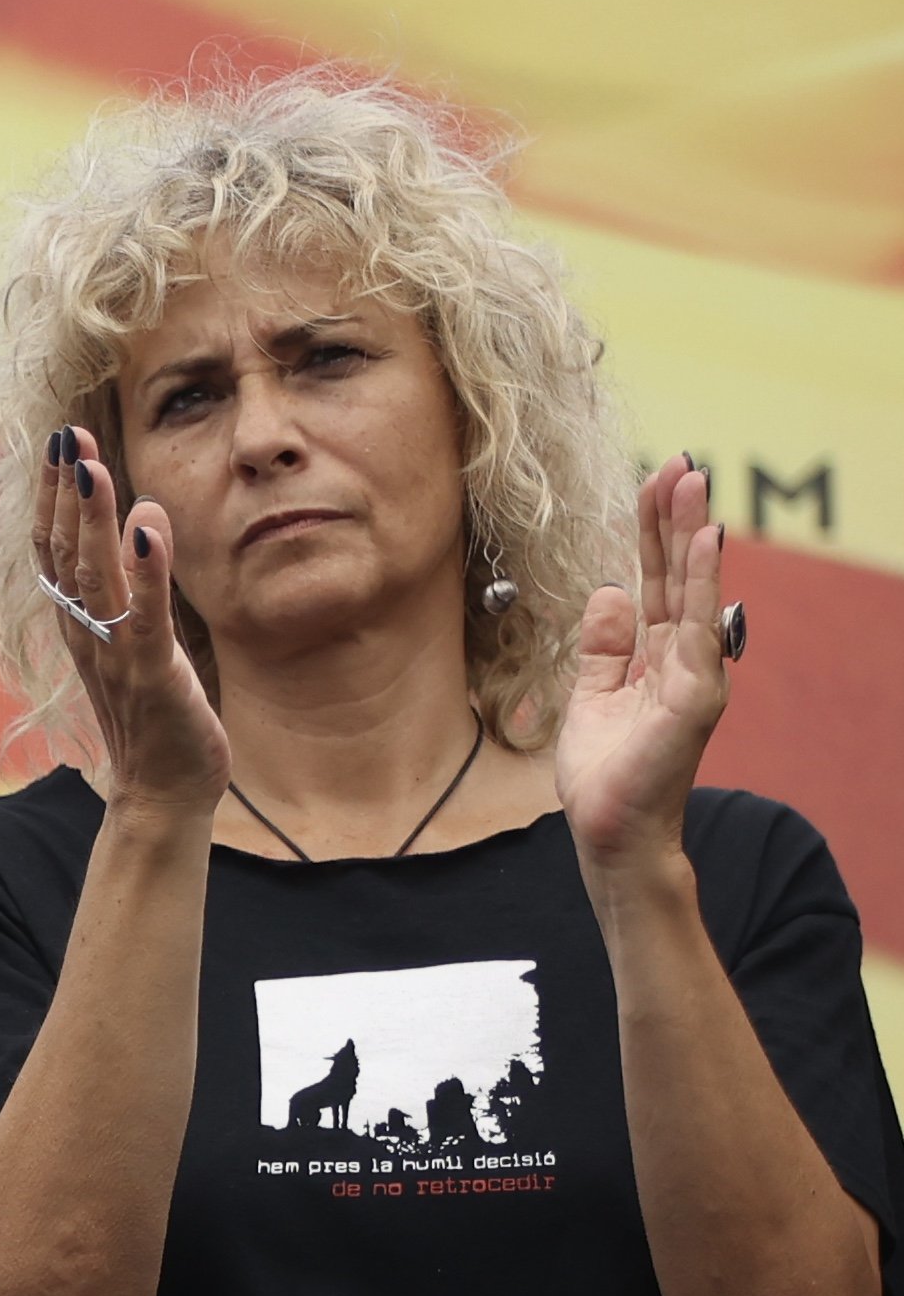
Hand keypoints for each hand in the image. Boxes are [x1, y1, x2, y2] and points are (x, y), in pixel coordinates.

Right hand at [36, 427, 227, 817]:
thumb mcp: (140, 640)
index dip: (55, 496)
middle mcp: (86, 635)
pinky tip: (147, 527)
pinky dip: (145, 572)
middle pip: (64, 553)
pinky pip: (145, 618)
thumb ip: (135, 583)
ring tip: (94, 466)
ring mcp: (115, 655)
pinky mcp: (153, 676)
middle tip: (68, 435)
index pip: (55, 550)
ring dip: (92, 519)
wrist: (162, 794)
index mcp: (79, 625)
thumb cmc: (156, 717)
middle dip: (66, 492)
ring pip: (95, 577)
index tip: (62, 443)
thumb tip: (143, 515)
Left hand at [556, 454, 728, 878]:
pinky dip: (701, 585)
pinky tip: (703, 545)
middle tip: (680, 465)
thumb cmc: (606, 772)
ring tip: (693, 486)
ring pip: (694, 592)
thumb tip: (610, 594)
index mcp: (655, 656)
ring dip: (693, 536)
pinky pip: (698, 629)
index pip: (658, 581)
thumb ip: (604, 647)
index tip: (654, 485)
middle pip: (679, 576)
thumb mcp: (592, 695)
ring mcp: (693, 675)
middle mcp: (682, 659)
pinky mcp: (695, 696)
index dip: (654, 535)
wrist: (612, 829)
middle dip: (677, 520)